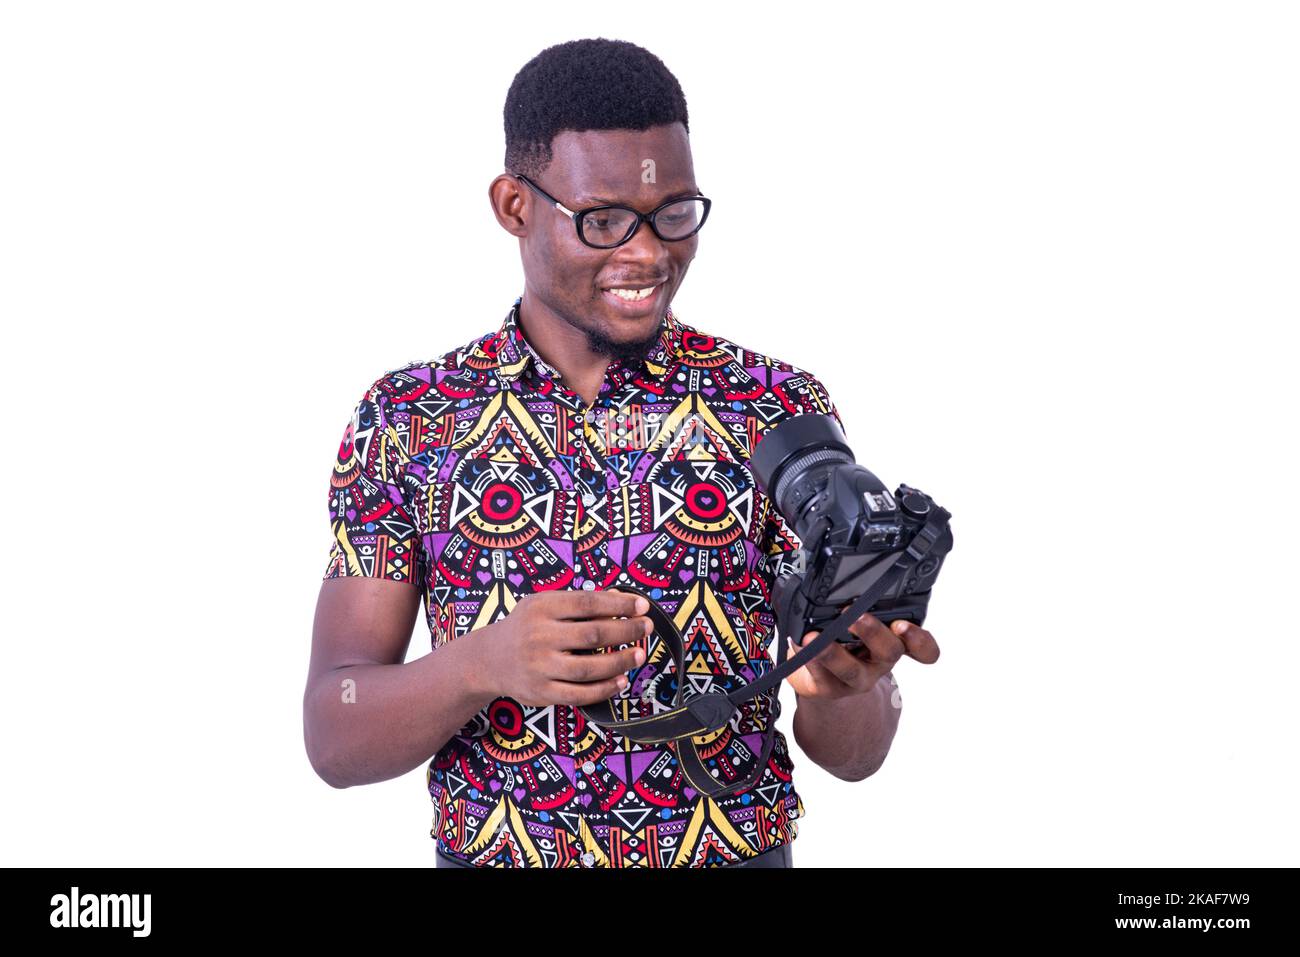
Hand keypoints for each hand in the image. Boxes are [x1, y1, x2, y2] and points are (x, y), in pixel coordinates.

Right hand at [479, 589, 654, 706]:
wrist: (488, 659)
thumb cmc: (526, 627)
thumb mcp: (544, 605)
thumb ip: (580, 603)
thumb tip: (623, 600)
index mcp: (541, 608)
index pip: (588, 603)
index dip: (619, 605)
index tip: (642, 606)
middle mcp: (538, 636)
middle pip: (593, 634)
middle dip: (626, 631)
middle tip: (646, 628)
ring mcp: (539, 666)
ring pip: (589, 667)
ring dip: (620, 661)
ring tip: (639, 654)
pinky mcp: (542, 692)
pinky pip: (580, 694)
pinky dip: (604, 689)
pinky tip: (621, 681)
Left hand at [784, 607, 939, 700]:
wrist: (825, 678)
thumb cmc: (846, 640)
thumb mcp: (861, 619)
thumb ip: (862, 599)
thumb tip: (843, 570)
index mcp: (894, 640)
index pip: (922, 647)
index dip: (920, 640)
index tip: (904, 625)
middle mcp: (880, 661)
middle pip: (889, 652)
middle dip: (873, 633)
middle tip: (855, 615)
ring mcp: (856, 678)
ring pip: (851, 670)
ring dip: (834, 652)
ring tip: (815, 637)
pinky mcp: (830, 688)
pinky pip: (821, 676)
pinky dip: (809, 658)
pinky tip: (800, 644)